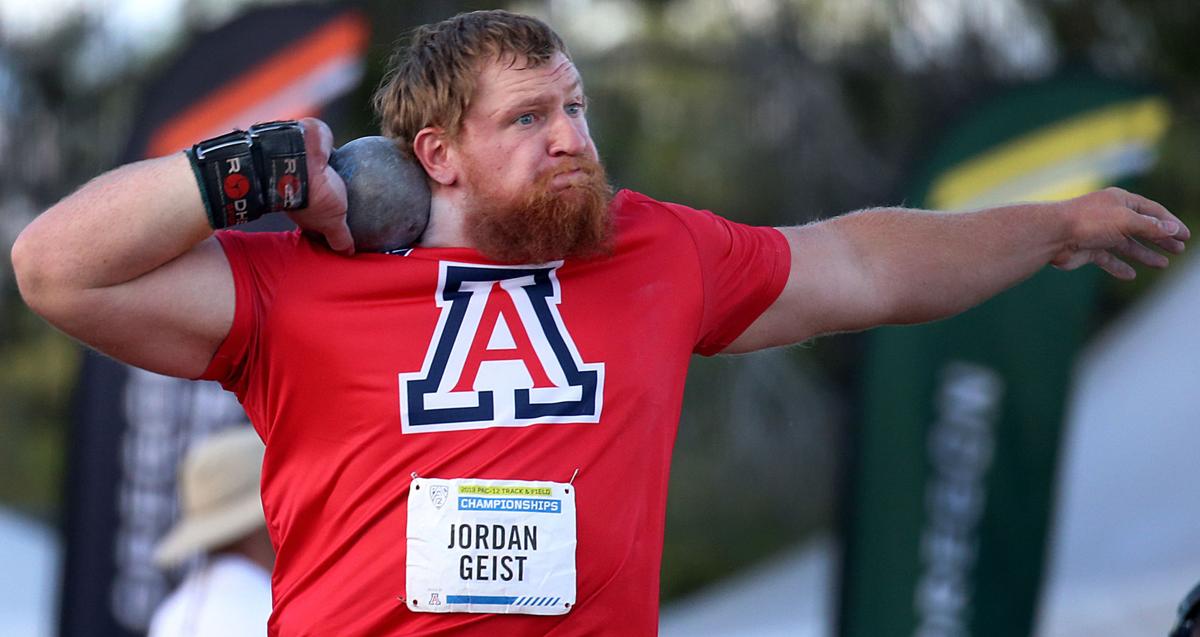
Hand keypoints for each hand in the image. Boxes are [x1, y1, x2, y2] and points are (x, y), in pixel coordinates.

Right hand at [287, 117, 352, 254]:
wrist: (302, 154)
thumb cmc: (315, 193)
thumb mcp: (332, 223)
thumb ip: (339, 237)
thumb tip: (348, 254)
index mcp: (304, 214)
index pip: (316, 227)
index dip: (326, 231)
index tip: (342, 232)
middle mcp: (305, 193)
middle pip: (322, 204)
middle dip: (335, 207)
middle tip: (355, 210)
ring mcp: (310, 173)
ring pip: (329, 183)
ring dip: (341, 184)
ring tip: (364, 188)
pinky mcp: (318, 155)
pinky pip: (336, 161)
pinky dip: (346, 163)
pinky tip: (366, 165)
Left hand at [1050, 187, 1188, 278]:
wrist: (1052, 235)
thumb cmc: (1088, 221)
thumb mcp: (1125, 221)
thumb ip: (1149, 226)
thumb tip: (1172, 229)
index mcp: (1120, 201)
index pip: (1152, 211)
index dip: (1169, 223)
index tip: (1185, 236)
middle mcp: (1110, 216)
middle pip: (1141, 228)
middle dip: (1160, 239)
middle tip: (1178, 249)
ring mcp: (1098, 234)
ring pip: (1126, 245)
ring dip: (1144, 254)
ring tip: (1162, 264)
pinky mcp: (1087, 250)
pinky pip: (1107, 260)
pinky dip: (1119, 267)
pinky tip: (1131, 275)